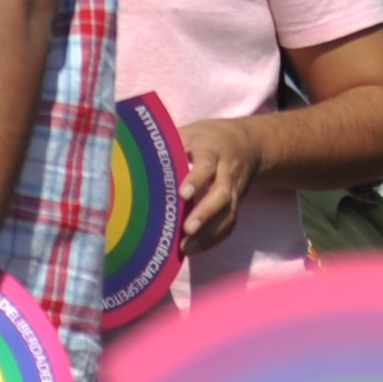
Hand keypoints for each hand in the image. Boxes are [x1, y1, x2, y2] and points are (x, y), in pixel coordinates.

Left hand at [172, 115, 262, 251]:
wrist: (249, 144)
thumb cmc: (208, 139)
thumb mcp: (190, 133)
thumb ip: (169, 145)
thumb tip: (134, 157)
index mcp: (212, 149)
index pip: (207, 164)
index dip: (196, 179)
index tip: (183, 194)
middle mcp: (226, 170)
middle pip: (221, 193)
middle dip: (205, 212)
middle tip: (187, 229)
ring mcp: (234, 189)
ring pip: (228, 212)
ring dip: (209, 232)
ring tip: (187, 247)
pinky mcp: (236, 203)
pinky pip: (230, 222)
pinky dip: (215, 238)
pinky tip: (196, 248)